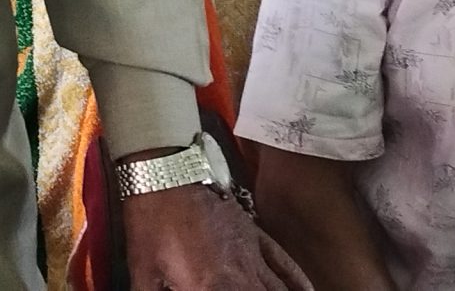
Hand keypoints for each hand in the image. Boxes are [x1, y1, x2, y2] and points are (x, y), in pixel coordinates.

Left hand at [120, 183, 310, 290]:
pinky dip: (300, 281)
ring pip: (282, 289)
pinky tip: (310, 290)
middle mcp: (241, 274)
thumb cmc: (151, 224)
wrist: (166, 175)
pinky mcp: (256, 236)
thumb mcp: (144, 275)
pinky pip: (286, 264)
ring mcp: (253, 254)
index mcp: (213, 287)